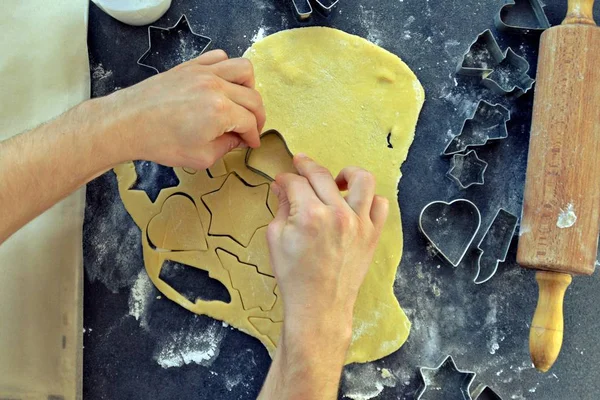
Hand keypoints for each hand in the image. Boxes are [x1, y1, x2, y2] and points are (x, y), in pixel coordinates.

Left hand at [99, 49, 264, 168]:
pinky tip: (223, 85)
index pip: (250, 122)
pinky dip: (227, 69)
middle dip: (257, 117)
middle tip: (250, 129)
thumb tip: (237, 139)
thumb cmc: (159, 142)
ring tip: (241, 103)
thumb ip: (226, 147)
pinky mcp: (190, 66)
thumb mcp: (200, 157)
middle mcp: (216, 87)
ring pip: (243, 69)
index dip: (254, 136)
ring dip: (249, 87)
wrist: (128, 123)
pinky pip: (219, 57)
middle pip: (252, 97)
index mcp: (220, 112)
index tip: (251, 143)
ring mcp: (203, 72)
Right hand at [267, 154, 388, 341]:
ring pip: (362, 180)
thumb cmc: (294, 277)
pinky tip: (354, 203)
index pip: (296, 182)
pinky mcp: (372, 234)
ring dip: (347, 173)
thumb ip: (282, 207)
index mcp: (309, 215)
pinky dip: (369, 199)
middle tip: (300, 164)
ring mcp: (359, 224)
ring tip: (337, 180)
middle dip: (306, 165)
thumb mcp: (276, 239)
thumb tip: (283, 186)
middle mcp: (337, 214)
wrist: (319, 307)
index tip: (282, 181)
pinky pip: (380, 205)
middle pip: (322, 175)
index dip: (285, 178)